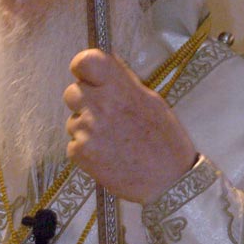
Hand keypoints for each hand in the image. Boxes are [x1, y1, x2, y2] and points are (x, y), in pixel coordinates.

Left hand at [63, 48, 196, 203]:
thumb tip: (102, 63)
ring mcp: (88, 129)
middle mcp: (100, 104)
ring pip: (73, 121)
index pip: (85, 61)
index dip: (81, 67)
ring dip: (86, 129)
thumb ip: (121, 82)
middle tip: (105, 117)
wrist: (171, 182)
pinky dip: (86, 151)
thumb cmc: (164, 139)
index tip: (86, 75)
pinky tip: (107, 156)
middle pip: (71, 93)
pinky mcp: (81, 152)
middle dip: (84, 103)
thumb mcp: (150, 99)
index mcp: (118, 87)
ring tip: (112, 141)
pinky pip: (73, 145)